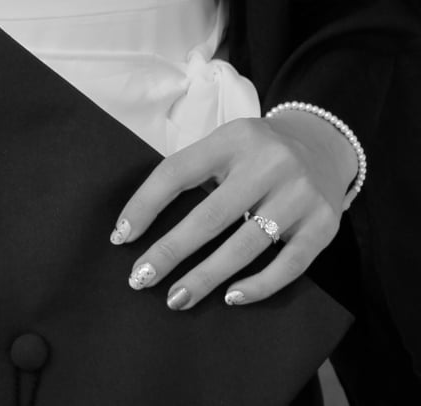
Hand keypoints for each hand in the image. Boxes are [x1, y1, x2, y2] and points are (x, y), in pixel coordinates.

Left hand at [110, 112, 357, 308]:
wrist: (324, 144)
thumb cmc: (256, 154)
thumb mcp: (223, 147)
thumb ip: (190, 174)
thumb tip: (135, 226)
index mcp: (233, 140)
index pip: (177, 172)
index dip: (144, 206)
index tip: (120, 238)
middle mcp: (269, 163)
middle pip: (210, 216)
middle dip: (170, 252)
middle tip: (140, 279)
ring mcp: (300, 194)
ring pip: (245, 245)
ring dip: (206, 277)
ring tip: (177, 298)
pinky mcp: (324, 223)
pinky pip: (290, 264)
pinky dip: (259, 286)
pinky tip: (231, 298)